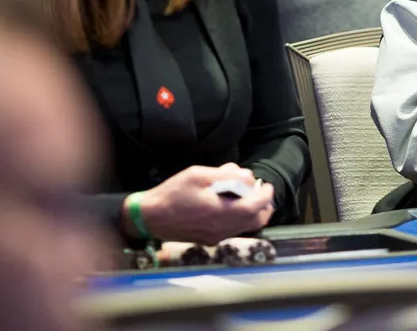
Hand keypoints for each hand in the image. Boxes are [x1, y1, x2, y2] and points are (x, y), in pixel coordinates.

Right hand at [130, 163, 274, 244]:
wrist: (150, 218)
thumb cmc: (173, 193)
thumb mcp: (199, 175)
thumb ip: (227, 175)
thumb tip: (248, 177)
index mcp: (223, 213)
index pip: (256, 207)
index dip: (266, 195)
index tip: (266, 184)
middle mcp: (223, 230)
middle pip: (256, 221)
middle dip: (263, 205)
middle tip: (258, 190)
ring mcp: (216, 238)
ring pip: (246, 227)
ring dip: (251, 211)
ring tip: (242, 194)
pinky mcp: (209, 240)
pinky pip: (233, 230)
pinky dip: (238, 217)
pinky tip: (226, 204)